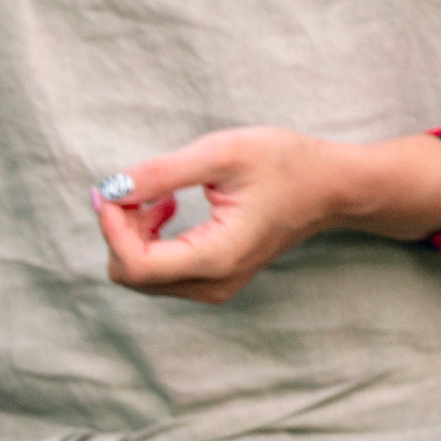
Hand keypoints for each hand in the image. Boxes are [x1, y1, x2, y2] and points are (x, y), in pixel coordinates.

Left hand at [93, 127, 440, 305]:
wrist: (330, 188)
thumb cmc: (285, 164)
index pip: (136, 265)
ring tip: (160, 194)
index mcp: (216, 257)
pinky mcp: (211, 281)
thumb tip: (111, 188)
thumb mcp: (223, 153)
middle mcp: (212, 284)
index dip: (111, 228)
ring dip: (133, 233)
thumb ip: (163, 173)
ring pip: (140, 275)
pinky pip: (158, 271)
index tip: (111, 190)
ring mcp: (212, 288)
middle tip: (137, 186)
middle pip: (131, 274)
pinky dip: (149, 239)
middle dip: (119, 230)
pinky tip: (167, 206)